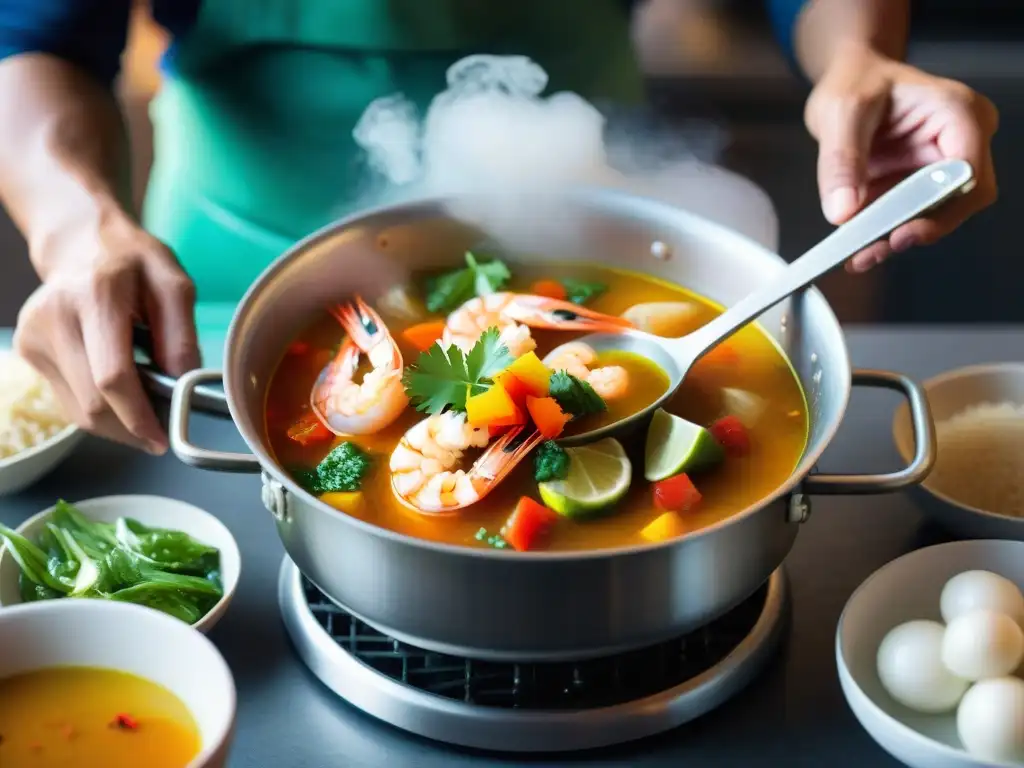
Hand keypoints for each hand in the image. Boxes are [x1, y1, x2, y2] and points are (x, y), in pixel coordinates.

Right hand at [13, 211, 199, 453]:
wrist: (83, 243)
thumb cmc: (135, 264)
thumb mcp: (175, 286)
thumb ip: (182, 336)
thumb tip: (184, 386)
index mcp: (96, 295)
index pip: (112, 376)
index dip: (138, 417)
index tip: (163, 438)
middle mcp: (55, 316)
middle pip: (92, 402)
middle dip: (131, 427)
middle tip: (162, 429)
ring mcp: (34, 335)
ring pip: (77, 410)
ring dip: (116, 424)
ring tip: (145, 409)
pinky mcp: (29, 350)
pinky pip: (68, 400)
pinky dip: (99, 409)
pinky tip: (120, 394)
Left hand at [804, 43, 998, 271]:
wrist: (852, 79)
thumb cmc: (858, 81)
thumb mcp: (841, 111)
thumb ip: (842, 160)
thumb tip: (843, 210)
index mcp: (957, 111)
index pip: (967, 170)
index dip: (941, 207)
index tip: (903, 231)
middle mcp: (962, 139)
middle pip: (959, 200)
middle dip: (918, 229)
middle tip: (873, 250)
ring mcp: (943, 165)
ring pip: (937, 215)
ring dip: (897, 238)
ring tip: (859, 255)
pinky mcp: (922, 185)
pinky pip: (911, 216)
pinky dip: (886, 234)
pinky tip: (859, 248)